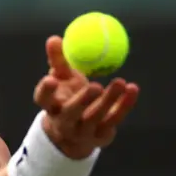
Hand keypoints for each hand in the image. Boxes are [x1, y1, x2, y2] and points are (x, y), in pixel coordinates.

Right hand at [33, 36, 139, 158]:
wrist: (77, 134)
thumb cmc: (68, 97)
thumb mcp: (62, 79)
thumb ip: (59, 60)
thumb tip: (54, 39)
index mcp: (51, 106)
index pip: (43, 100)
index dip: (46, 91)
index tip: (51, 79)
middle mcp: (64, 122)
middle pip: (71, 113)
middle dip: (83, 101)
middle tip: (96, 85)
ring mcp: (83, 132)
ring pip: (95, 117)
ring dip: (108, 100)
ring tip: (120, 82)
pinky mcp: (100, 137)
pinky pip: (114, 119)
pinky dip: (125, 104)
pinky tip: (132, 89)